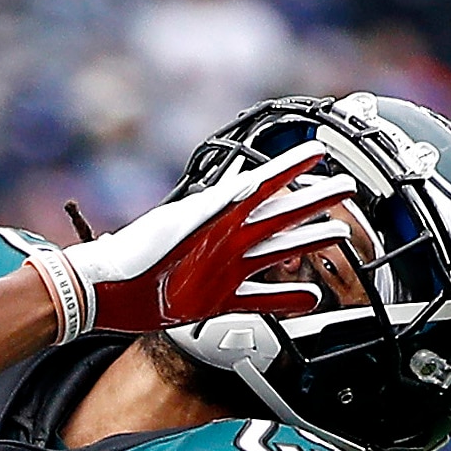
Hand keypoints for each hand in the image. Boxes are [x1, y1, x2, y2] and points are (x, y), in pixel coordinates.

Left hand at [24, 141, 355, 340]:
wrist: (103, 294)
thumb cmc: (132, 255)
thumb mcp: (176, 226)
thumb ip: (216, 208)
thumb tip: (253, 183)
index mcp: (217, 214)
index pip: (265, 183)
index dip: (292, 167)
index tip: (320, 151)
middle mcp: (225, 239)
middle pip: (280, 216)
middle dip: (314, 203)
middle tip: (348, 189)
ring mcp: (223, 268)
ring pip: (277, 254)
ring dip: (307, 246)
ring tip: (338, 236)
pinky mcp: (215, 298)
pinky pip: (259, 298)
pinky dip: (285, 299)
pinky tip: (310, 299)